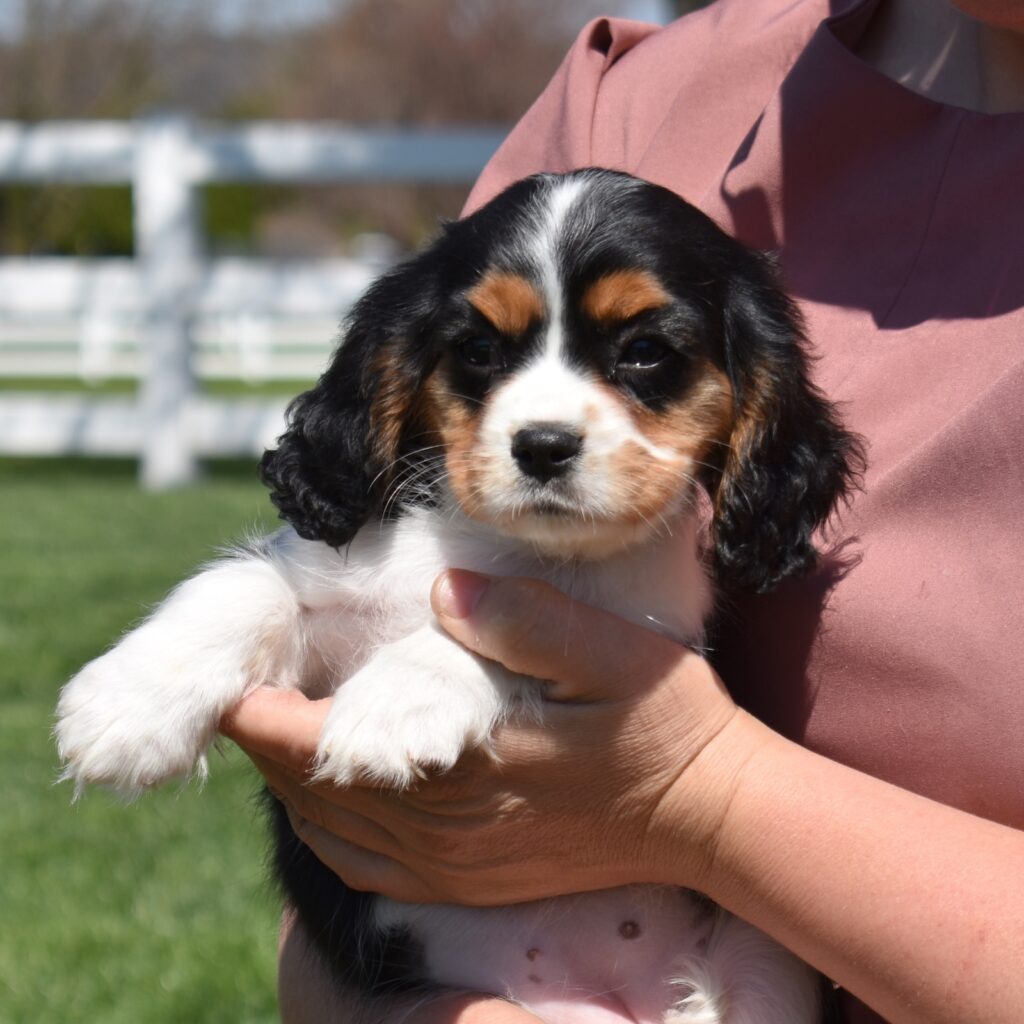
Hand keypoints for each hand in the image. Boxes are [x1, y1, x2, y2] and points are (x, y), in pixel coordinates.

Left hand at [221, 569, 750, 904]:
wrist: (709, 815)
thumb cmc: (662, 721)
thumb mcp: (609, 649)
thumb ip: (525, 617)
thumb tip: (443, 587)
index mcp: (465, 764)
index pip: (326, 749)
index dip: (264, 720)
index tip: (230, 684)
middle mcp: (447, 826)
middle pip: (315, 795)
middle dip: (265, 748)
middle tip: (240, 698)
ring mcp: (457, 863)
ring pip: (333, 834)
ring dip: (291, 789)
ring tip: (271, 740)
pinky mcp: (472, 883)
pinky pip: (368, 871)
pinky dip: (326, 836)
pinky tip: (323, 808)